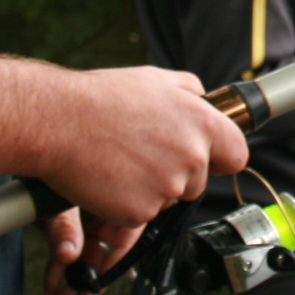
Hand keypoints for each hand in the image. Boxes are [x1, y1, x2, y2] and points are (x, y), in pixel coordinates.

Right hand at [0, 57, 249, 294]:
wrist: (58, 122)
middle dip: (175, 174)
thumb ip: (190, 91)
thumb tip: (205, 98)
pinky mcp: (139, 212)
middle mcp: (192, 159)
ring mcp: (167, 189)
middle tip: (141, 153)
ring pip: (167, 199)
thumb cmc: (102, 98)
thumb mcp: (155, 79)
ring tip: (119, 159)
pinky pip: (140, 215)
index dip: (219, 158)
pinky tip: (108, 177)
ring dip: (148, 188)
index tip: (206, 157)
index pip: (236, 155)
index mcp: (203, 126)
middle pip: (197, 182)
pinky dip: (124, 203)